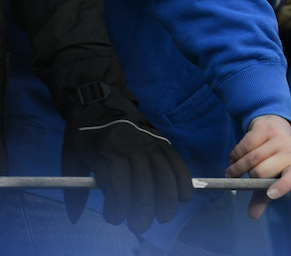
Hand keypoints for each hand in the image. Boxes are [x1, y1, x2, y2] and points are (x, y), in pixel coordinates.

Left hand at [61, 86, 193, 233]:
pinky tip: (185, 195)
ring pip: (164, 172)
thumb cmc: (81, 132)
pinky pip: (175, 159)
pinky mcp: (160, 138)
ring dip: (167, 198)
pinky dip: (182, 177)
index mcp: (107, 150)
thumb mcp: (71, 158)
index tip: (116, 219)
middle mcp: (132, 145)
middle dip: (144, 208)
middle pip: (145, 181)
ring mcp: (149, 140)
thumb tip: (75, 217)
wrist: (98, 98)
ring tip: (165, 216)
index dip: (120, 205)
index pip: (120, 184)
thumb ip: (75, 189)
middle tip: (141, 226)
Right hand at [226, 114, 290, 218]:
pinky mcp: (265, 127)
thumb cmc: (274, 159)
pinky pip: (242, 147)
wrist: (275, 126)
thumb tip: (253, 215)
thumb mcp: (272, 178)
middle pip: (261, 172)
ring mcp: (279, 137)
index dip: (283, 186)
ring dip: (236, 169)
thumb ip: (263, 197)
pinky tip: (237, 158)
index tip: (271, 194)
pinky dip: (234, 157)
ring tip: (235, 171)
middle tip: (248, 175)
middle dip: (249, 177)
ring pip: (250, 160)